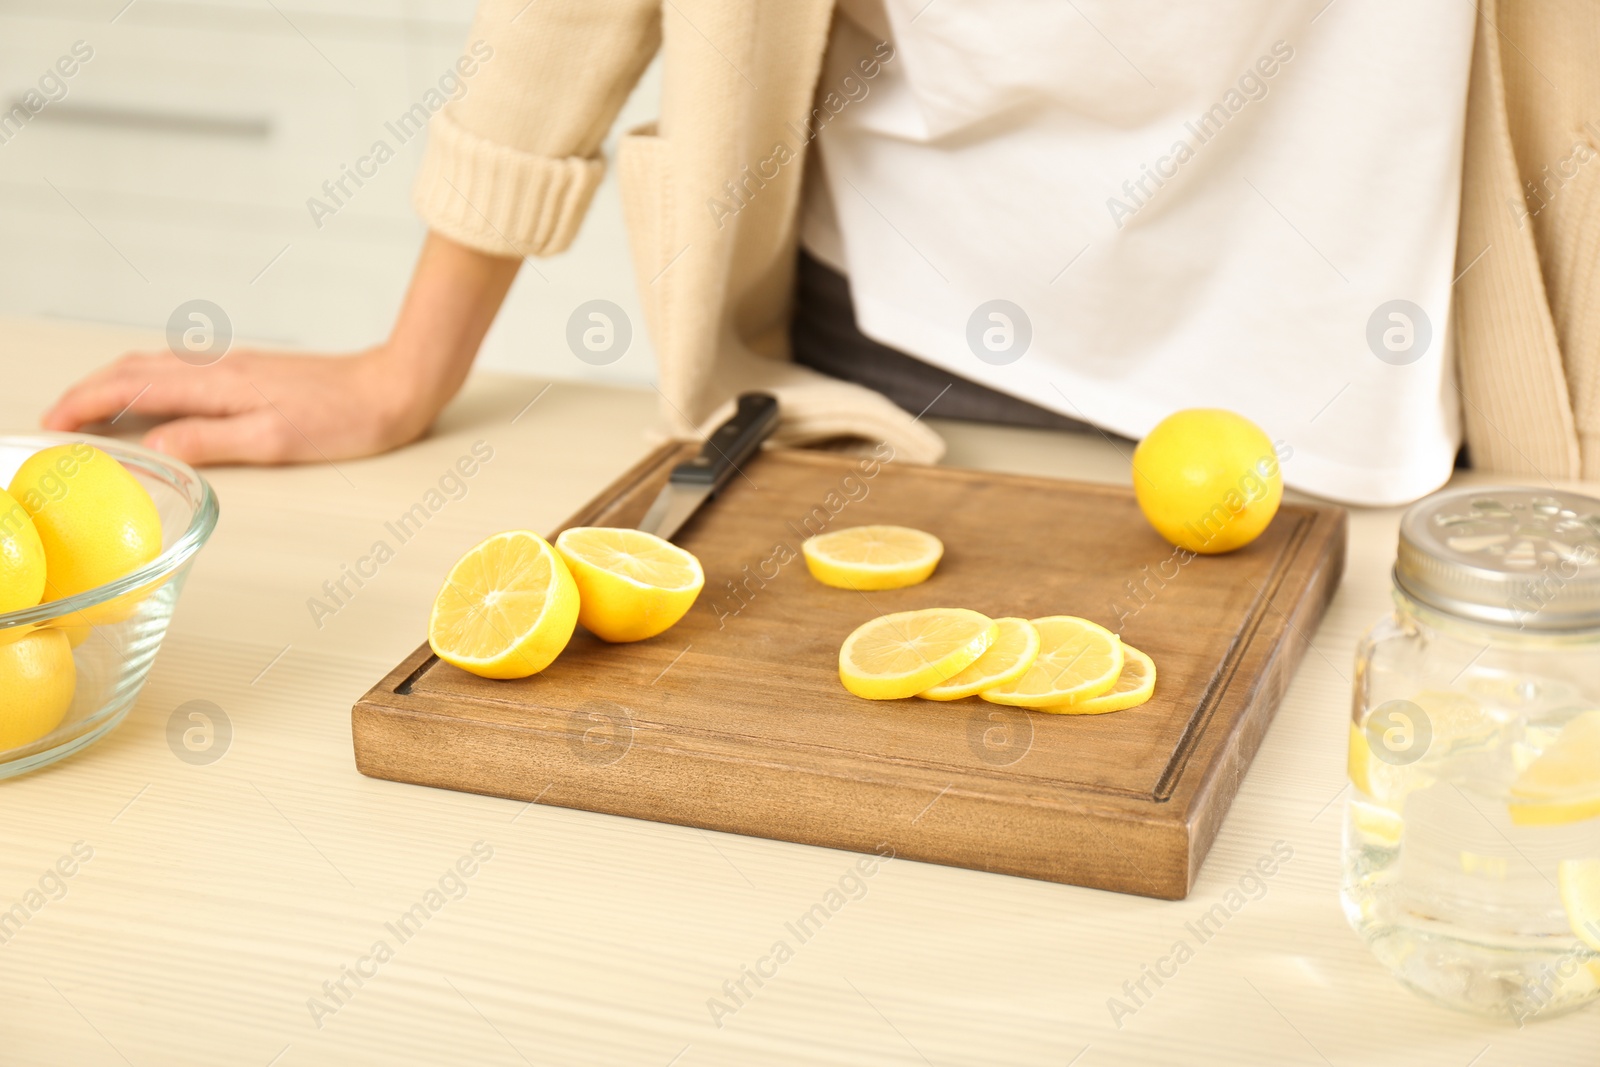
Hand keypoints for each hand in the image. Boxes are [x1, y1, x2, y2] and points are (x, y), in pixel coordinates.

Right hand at [42, 347, 437, 465]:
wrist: (394, 387)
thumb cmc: (346, 419)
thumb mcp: (276, 440)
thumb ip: (211, 441)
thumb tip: (154, 446)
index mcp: (220, 385)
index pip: (132, 388)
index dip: (86, 405)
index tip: (53, 425)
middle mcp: (221, 368)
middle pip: (135, 371)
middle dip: (88, 392)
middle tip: (57, 421)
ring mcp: (237, 367)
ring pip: (157, 368)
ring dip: (115, 385)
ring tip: (92, 411)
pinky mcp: (254, 373)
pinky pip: (183, 372)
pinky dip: (150, 384)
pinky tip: (155, 401)